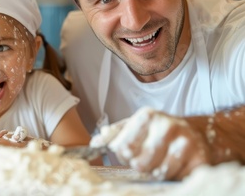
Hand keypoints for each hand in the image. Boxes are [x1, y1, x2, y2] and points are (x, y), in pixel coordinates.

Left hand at [94, 107, 210, 179]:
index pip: (123, 147)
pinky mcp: (200, 158)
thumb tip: (95, 143)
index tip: (129, 152)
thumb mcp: (135, 126)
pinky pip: (177, 178)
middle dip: (140, 165)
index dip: (123, 155)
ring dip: (157, 172)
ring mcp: (186, 142)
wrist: (197, 133)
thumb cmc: (159, 131)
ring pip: (158, 173)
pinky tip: (176, 165)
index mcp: (148, 116)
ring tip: (162, 160)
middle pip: (140, 164)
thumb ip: (114, 134)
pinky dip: (173, 176)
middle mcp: (167, 126)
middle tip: (147, 158)